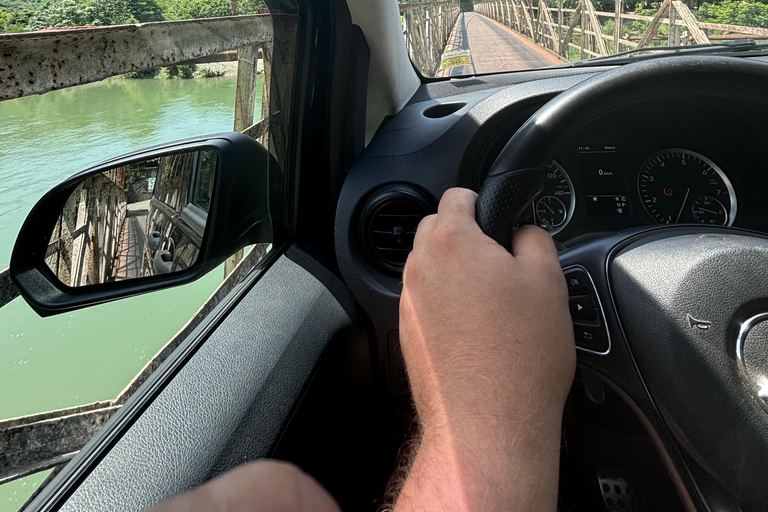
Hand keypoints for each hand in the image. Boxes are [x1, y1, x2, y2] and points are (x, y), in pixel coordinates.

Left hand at [395, 188, 574, 510]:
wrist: (487, 423)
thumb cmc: (519, 356)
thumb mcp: (549, 281)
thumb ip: (535, 239)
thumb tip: (525, 232)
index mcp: (451, 242)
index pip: (457, 196)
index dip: (483, 202)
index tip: (498, 218)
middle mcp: (420, 269)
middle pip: (436, 229)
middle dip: (465, 236)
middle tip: (501, 262)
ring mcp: (408, 304)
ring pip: (429, 268)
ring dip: (454, 272)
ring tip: (492, 302)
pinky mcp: (407, 335)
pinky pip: (425, 303)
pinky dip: (445, 304)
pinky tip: (475, 328)